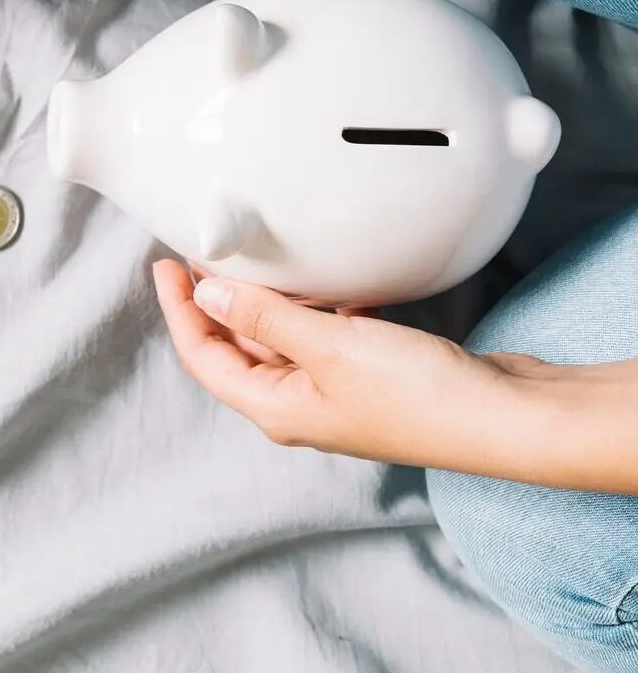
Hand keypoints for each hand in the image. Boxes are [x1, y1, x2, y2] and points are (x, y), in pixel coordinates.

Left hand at [152, 260, 543, 471]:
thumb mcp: (329, 347)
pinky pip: (321, 336)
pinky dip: (312, 308)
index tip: (167, 266)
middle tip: (204, 254)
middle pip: (235, 349)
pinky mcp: (369, 377)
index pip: (204, 357)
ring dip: (264, 304)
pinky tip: (324, 285)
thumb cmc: (423, 397)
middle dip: (216, 302)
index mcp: (277, 409)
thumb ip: (266, 318)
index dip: (180, 310)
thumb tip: (212, 295)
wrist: (506, 418)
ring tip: (256, 262)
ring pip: (279, 341)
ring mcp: (335, 393)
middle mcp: (300, 406)